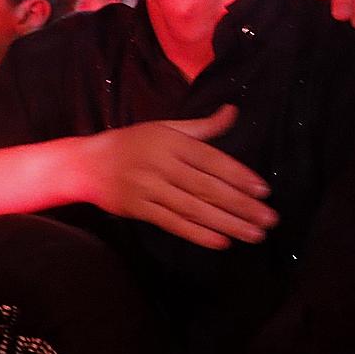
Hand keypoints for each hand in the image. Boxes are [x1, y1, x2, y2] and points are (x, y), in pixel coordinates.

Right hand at [79, 105, 276, 249]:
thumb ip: (202, 126)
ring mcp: (148, 189)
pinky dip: (197, 233)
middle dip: (241, 205)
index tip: (264, 191)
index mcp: (171, 142)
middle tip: (269, 219)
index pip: (212, 161)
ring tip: (253, 235)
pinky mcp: (138, 209)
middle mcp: (161, 165)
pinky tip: (220, 241)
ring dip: (227, 223)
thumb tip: (232, 111)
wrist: (85, 164)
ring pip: (194, 209)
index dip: (239, 176)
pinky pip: (172, 223)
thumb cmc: (130, 143)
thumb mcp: (165, 128)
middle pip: (208, 188)